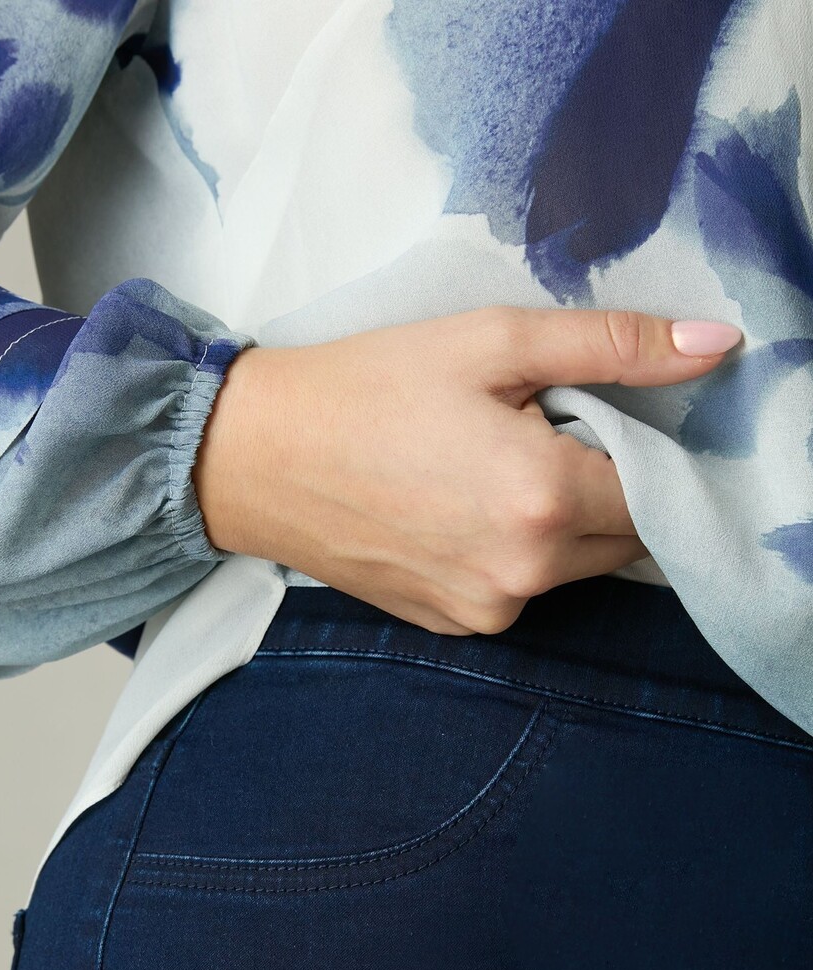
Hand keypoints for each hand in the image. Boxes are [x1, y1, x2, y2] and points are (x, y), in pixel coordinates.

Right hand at [192, 306, 740, 633]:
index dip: (638, 445)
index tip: (591, 411)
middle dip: (601, 484)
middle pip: (623, 535)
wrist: (255, 458)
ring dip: (559, 521)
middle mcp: (524, 575)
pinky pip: (522, 591)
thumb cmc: (366, 389)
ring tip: (486, 466)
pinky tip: (457, 507)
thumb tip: (715, 345)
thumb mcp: (492, 342)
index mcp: (542, 500)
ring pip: (575, 567)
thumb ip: (615, 344)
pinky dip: (514, 552)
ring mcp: (487, 610)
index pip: (656, 489)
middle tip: (533, 430)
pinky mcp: (455, 625)